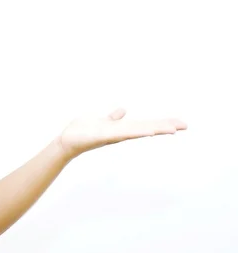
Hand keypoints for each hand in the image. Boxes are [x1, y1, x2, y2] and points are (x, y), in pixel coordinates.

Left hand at [56, 108, 186, 159]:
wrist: (67, 142)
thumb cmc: (83, 132)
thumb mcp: (102, 122)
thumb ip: (113, 118)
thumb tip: (123, 110)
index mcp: (121, 129)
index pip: (146, 125)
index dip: (162, 123)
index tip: (180, 123)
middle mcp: (120, 133)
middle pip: (146, 128)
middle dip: (165, 126)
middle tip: (184, 125)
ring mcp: (113, 135)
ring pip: (137, 131)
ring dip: (154, 129)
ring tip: (172, 129)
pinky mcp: (103, 136)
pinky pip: (121, 133)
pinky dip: (134, 132)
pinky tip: (147, 132)